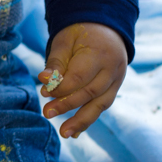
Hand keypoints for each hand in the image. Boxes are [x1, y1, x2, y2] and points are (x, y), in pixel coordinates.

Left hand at [37, 22, 127, 138]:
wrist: (105, 28)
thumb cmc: (80, 34)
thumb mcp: (65, 41)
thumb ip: (56, 62)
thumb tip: (44, 80)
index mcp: (100, 53)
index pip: (80, 76)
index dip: (61, 87)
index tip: (44, 93)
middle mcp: (113, 69)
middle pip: (91, 92)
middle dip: (68, 105)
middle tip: (47, 114)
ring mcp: (117, 80)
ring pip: (100, 104)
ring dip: (82, 121)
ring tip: (64, 133)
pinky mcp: (115, 88)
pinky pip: (102, 106)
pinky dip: (88, 118)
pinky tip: (75, 132)